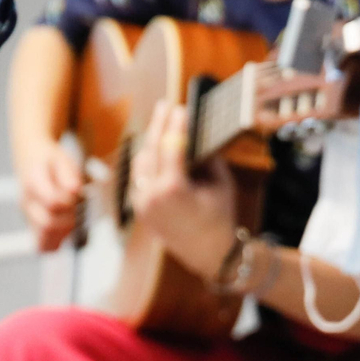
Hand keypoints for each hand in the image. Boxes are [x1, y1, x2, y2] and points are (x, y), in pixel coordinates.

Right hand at [16, 143, 85, 250]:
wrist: (29, 158)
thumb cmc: (50, 161)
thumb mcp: (63, 159)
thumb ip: (69, 175)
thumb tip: (74, 191)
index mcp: (33, 182)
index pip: (53, 203)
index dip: (70, 203)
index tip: (78, 196)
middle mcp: (26, 201)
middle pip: (47, 224)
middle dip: (70, 220)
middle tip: (77, 209)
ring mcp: (27, 215)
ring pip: (44, 238)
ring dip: (65, 232)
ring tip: (73, 218)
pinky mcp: (31, 225)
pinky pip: (42, 245)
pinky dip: (57, 242)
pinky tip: (66, 231)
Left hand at [129, 100, 237, 274]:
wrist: (210, 254)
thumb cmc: (220, 219)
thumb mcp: (220, 185)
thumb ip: (206, 158)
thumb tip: (195, 135)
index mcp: (173, 189)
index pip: (171, 147)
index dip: (176, 125)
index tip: (181, 108)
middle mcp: (152, 196)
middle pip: (151, 150)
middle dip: (158, 125)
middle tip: (164, 106)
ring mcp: (142, 204)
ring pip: (140, 163)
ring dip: (150, 142)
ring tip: (159, 124)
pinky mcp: (140, 209)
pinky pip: (139, 178)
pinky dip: (146, 161)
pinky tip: (154, 148)